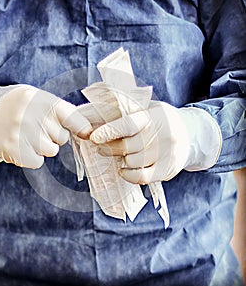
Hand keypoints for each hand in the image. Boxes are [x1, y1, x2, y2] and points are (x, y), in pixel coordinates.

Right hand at [0, 84, 92, 167]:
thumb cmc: (19, 105)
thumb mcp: (39, 98)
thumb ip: (59, 112)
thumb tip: (85, 130)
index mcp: (43, 101)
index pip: (72, 117)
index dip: (82, 127)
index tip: (88, 134)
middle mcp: (34, 116)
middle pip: (62, 138)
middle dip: (53, 135)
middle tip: (38, 128)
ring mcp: (23, 134)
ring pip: (51, 150)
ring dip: (43, 147)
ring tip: (29, 136)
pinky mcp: (14, 149)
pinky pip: (37, 161)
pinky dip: (32, 157)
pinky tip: (22, 145)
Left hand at [90, 101, 220, 183]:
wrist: (192, 133)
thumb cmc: (161, 120)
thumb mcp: (149, 108)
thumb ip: (127, 111)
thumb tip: (94, 114)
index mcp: (155, 116)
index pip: (129, 124)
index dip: (110, 131)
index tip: (94, 137)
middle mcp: (163, 135)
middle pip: (128, 146)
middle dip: (110, 148)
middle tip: (101, 148)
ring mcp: (167, 153)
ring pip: (134, 162)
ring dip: (121, 160)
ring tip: (119, 155)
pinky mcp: (168, 169)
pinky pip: (143, 177)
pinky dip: (129, 175)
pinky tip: (124, 170)